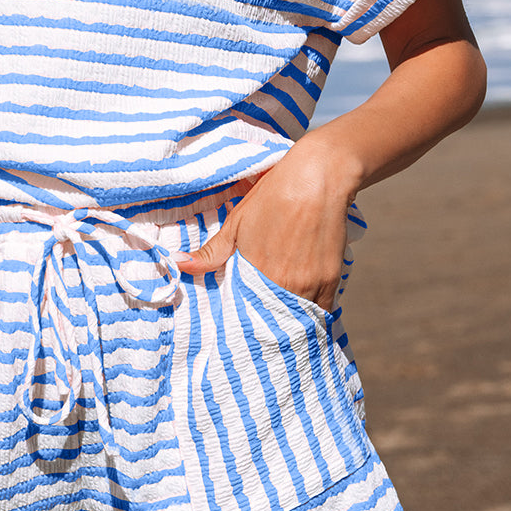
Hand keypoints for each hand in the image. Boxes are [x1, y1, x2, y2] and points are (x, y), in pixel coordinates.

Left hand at [175, 147, 354, 312]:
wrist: (318, 178)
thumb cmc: (275, 195)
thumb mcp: (237, 222)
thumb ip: (211, 252)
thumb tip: (178, 265)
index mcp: (256, 272)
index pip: (245, 313)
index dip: (242, 323)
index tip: (238, 330)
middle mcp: (284, 284)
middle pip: (272, 321)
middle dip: (265, 327)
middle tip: (258, 332)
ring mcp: (310, 284)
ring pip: (297, 319)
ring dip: (288, 324)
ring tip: (279, 327)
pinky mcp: (331, 280)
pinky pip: (321, 310)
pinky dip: (311, 315)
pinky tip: (303, 315)